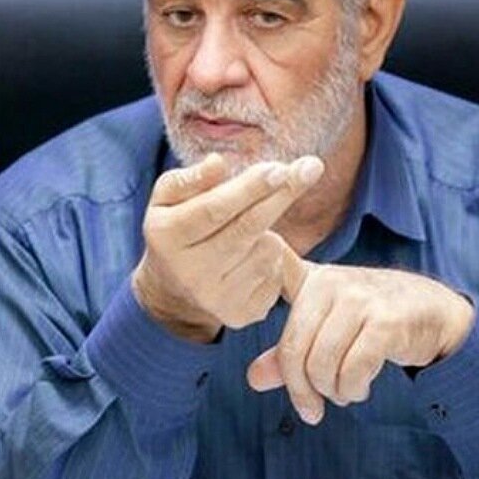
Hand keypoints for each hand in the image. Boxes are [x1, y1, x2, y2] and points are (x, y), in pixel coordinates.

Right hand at [131, 153, 324, 342]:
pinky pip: (275, 275)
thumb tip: (218, 163)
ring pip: (267, 250)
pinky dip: (273, 258)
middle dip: (282, 195)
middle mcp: (189, 272)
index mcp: (166, 236)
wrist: (173, 290)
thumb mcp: (168, 198)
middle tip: (311, 167)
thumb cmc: (177, 228)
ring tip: (249, 231)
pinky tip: (252, 257)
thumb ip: (191, 178)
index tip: (280, 168)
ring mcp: (216, 298)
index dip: (249, 188)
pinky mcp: (240, 315)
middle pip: (247, 228)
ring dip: (270, 231)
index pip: (214, 209)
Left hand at [246, 256, 474, 423]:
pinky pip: (353, 371)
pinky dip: (353, 390)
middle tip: (313, 408)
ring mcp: (359, 300)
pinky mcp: (386, 322)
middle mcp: (331, 284)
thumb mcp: (327, 329)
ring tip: (344, 392)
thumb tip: (254, 379)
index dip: (261, 255)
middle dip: (301, 391)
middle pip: (295, 351)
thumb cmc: (374, 320)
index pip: (277, 263)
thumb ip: (291, 353)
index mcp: (312, 280)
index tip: (259, 244)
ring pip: (322, 366)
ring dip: (332, 393)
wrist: (436, 313)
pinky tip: (360, 388)